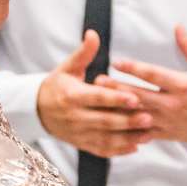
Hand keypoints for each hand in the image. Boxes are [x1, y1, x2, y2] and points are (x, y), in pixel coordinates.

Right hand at [35, 31, 153, 156]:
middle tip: (149, 117)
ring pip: (105, 138)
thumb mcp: (67, 67)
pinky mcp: (81, 144)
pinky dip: (118, 150)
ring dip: (127, 138)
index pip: (97, 98)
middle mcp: (74, 117)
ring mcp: (78, 133)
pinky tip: (136, 147)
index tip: (134, 97)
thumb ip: (84, 53)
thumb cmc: (57, 85)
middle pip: (104, 121)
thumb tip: (93, 34)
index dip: (116, 98)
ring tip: (148, 134)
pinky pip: (101, 150)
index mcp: (71, 96)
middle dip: (127, 120)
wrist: (37, 110)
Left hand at [111, 26, 186, 146]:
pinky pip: (142, 133)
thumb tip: (178, 26)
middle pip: (140, 96)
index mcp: (184, 85)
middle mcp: (174, 104)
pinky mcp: (165, 134)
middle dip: (118, 88)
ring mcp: (168, 121)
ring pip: (138, 115)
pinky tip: (109, 125)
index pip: (154, 75)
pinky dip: (126, 129)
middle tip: (98, 81)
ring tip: (99, 101)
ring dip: (117, 108)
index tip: (116, 62)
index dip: (134, 68)